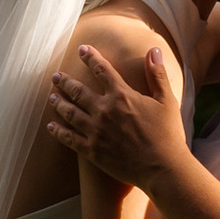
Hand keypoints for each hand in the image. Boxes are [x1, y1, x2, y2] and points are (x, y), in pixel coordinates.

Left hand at [45, 38, 189, 187]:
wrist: (161, 168)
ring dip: (59, 103)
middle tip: (55, 76)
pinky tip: (51, 126)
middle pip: (78, 91)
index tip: (82, 49)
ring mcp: (95, 131)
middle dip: (65, 82)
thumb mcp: (167, 101)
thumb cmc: (168, 134)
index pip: (102, 70)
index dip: (91, 58)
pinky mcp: (92, 151)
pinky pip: (69, 138)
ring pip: (70, 113)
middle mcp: (104, 110)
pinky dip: (58, 131)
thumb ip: (157, 74)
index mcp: (122, 96)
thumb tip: (154, 50)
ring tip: (52, 97)